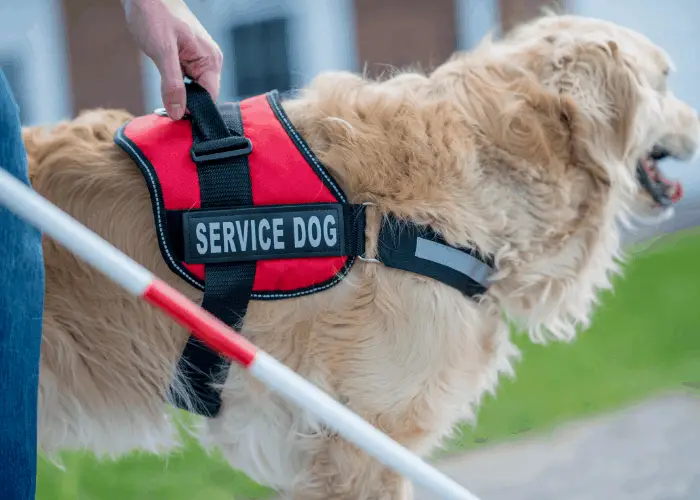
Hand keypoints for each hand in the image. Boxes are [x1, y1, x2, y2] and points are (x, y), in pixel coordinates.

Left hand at [122, 0, 222, 118]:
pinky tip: (165, 91)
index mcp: (210, 60)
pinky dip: (174, 89)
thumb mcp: (162, 51)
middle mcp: (209, 62)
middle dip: (185, 106)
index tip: (176, 119)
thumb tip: (177, 114)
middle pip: (202, 97)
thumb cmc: (155, 13)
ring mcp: (198, 61)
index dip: (194, 111)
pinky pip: (184, 83)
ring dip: (177, 97)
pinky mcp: (187, 60)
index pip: (210, 98)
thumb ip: (172, 84)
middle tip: (165, 113)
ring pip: (191, 91)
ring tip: (164, 100)